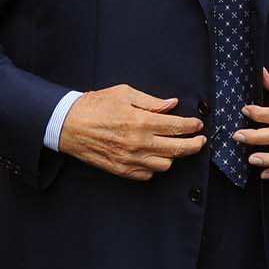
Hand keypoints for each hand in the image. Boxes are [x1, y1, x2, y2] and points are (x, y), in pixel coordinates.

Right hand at [58, 85, 204, 179]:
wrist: (68, 124)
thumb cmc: (94, 106)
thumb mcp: (124, 93)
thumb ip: (151, 101)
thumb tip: (172, 104)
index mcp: (141, 121)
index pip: (177, 126)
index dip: (192, 126)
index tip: (198, 125)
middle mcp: (139, 143)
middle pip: (178, 149)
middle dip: (194, 145)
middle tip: (200, 141)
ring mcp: (131, 159)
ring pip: (165, 165)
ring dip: (172, 156)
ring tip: (172, 147)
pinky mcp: (122, 170)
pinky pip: (148, 175)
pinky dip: (154, 167)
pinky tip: (152, 156)